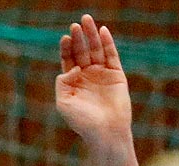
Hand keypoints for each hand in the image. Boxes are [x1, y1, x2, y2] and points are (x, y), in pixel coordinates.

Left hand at [55, 14, 131, 147]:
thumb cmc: (83, 122)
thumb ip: (62, 83)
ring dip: (91, 35)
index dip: (66, 48)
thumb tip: (71, 68)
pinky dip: (107, 43)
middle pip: (82, 51)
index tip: (64, 38)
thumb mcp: (64, 103)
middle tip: (75, 25)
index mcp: (73, 84)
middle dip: (78, 38)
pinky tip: (102, 31)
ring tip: (87, 20)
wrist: (106, 132)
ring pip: (96, 50)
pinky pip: (111, 55)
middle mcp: (87, 77)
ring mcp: (102, 74)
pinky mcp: (116, 75)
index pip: (68, 60)